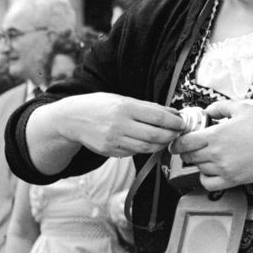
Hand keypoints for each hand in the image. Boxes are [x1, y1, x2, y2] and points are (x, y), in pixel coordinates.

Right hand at [46, 93, 184, 157]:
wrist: (71, 119)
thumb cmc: (99, 106)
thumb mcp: (121, 100)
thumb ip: (147, 107)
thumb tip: (173, 114)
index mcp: (124, 107)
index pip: (158, 117)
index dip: (174, 122)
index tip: (181, 123)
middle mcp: (119, 124)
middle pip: (155, 135)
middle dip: (170, 136)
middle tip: (176, 134)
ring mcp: (113, 140)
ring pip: (146, 147)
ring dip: (160, 144)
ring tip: (163, 139)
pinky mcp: (109, 151)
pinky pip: (133, 152)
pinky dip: (143, 148)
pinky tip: (143, 141)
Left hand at [172, 100, 252, 191]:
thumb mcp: (243, 109)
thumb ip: (221, 107)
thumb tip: (208, 111)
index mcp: (216, 135)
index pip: (184, 142)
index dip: (177, 143)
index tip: (176, 144)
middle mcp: (216, 153)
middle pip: (188, 156)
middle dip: (187, 152)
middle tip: (193, 149)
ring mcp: (223, 168)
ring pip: (198, 168)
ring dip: (199, 163)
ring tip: (208, 157)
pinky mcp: (232, 180)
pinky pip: (207, 183)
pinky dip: (205, 178)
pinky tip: (211, 171)